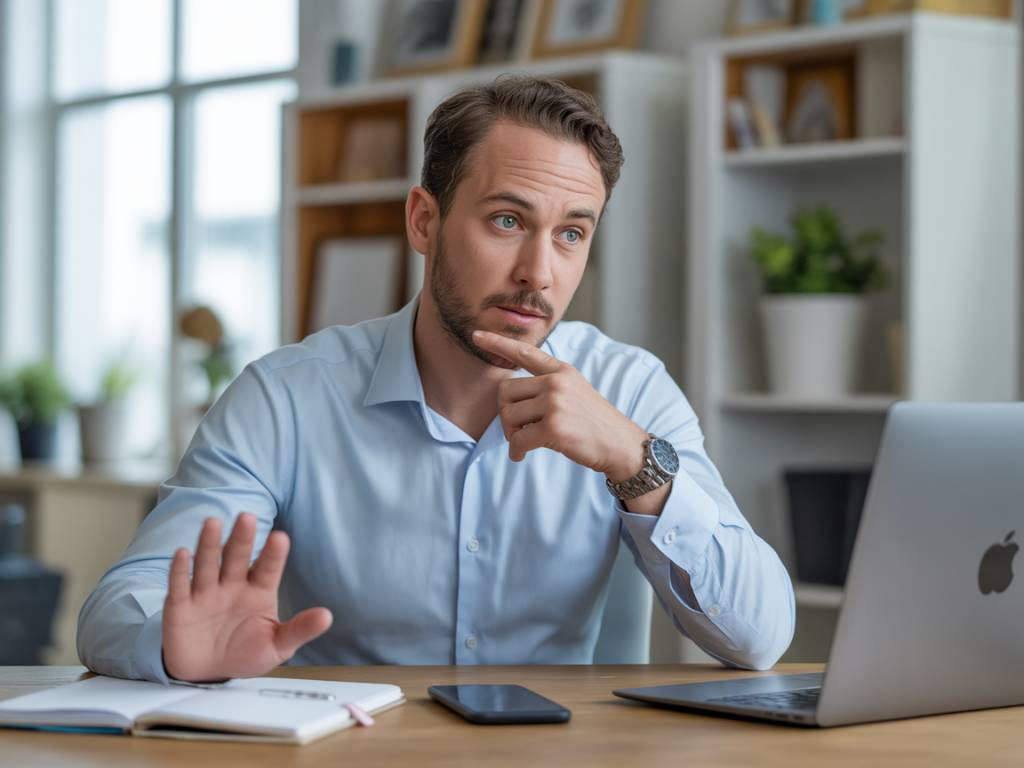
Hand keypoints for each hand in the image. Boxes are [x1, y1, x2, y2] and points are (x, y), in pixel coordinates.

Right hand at [162, 513, 332, 682]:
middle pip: (237, 557)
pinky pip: (179, 585)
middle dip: (242, 538)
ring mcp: (206, 593)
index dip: (273, 554)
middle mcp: (232, 585)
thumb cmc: (246, 652)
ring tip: (213, 523)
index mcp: (259, 590)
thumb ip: (299, 629)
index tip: (281, 538)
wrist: (208, 672)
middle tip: (248, 517)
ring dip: (209, 544)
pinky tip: (182, 553)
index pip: (268, 568)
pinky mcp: (180, 606)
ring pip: (208, 564)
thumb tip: (327, 616)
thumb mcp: (277, 645)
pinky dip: (180, 570)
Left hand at [472, 329, 647, 481]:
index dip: (497, 343)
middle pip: (505, 391)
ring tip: (526, 441)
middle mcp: (556, 382)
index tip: (476, 335)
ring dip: (511, 434)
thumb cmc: (594, 422)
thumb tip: (510, 395)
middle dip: (506, 414)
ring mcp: (555, 404)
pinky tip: (522, 455)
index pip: (524, 352)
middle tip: (518, 429)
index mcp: (561, 370)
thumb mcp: (575, 391)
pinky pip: (518, 439)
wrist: (621, 445)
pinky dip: (516, 451)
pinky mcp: (554, 428)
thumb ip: (548, 385)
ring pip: (508, 416)